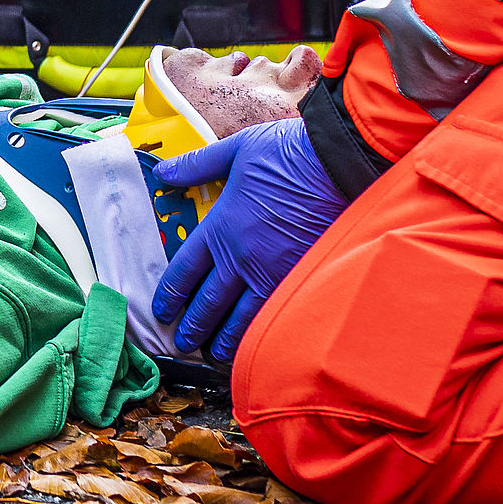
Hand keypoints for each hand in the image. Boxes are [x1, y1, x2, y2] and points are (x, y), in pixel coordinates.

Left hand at [150, 119, 347, 362]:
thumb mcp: (236, 150)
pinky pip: (274, 317)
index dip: (171, 295)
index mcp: (221, 227)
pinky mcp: (302, 280)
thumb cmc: (289, 153)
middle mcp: (242, 257)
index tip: (163, 309)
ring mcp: (273, 273)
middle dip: (193, 327)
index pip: (185, 271)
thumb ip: (198, 165)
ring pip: (241, 319)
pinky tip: (257, 345)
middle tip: (183, 341)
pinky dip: (261, 335)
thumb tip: (165, 171)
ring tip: (214, 353)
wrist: (339, 164)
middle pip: (209, 303)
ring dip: (224, 340)